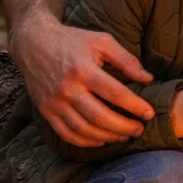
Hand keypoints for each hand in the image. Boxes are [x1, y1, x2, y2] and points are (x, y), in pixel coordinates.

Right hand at [11, 11, 153, 146]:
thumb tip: (148, 78)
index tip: (149, 113)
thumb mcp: (101, 41)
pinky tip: (101, 140)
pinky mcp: (45, 110)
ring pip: (84, 129)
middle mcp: (67, 88)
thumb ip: (126, 60)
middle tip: (140, 129)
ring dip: (108, 137)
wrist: (33, 42)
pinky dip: (86, 142)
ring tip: (125, 136)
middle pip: (100, 117)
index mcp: (83, 69)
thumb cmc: (72, 40)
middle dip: (124, 127)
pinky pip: (66, 133)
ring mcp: (54, 102)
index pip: (115, 94)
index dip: (135, 106)